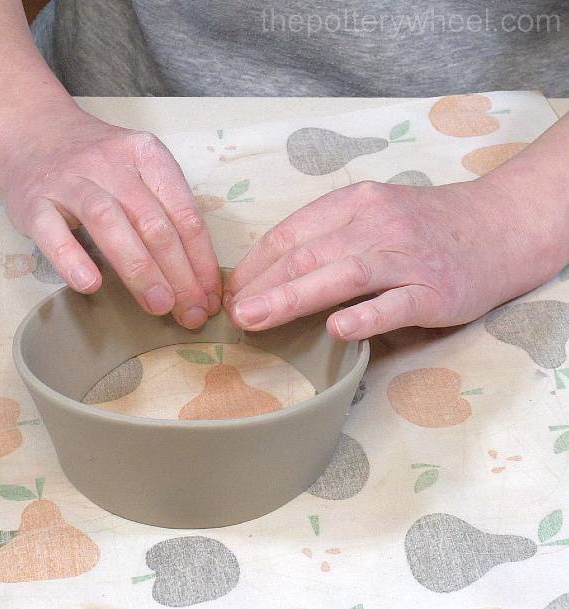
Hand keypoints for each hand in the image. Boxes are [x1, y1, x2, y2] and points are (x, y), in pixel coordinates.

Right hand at [0, 99, 220, 328]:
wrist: (28, 129)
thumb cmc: (96, 164)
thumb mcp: (138, 171)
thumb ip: (166, 214)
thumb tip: (199, 279)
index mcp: (147, 155)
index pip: (185, 214)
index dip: (202, 261)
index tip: (211, 298)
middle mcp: (111, 163)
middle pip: (153, 223)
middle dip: (179, 274)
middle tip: (192, 314)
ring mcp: (69, 180)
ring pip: (110, 223)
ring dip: (139, 269)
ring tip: (159, 306)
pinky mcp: (32, 201)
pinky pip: (52, 231)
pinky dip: (72, 258)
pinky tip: (90, 285)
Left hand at [224, 178, 560, 339]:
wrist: (499, 225)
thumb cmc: (424, 226)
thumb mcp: (372, 213)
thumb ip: (328, 235)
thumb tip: (271, 273)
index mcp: (354, 203)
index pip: (291, 232)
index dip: (255, 264)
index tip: (232, 290)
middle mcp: (377, 224)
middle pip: (308, 254)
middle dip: (262, 285)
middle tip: (231, 312)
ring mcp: (407, 257)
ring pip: (342, 275)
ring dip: (292, 298)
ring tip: (255, 320)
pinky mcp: (435, 289)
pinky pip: (395, 303)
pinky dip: (364, 316)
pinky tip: (336, 330)